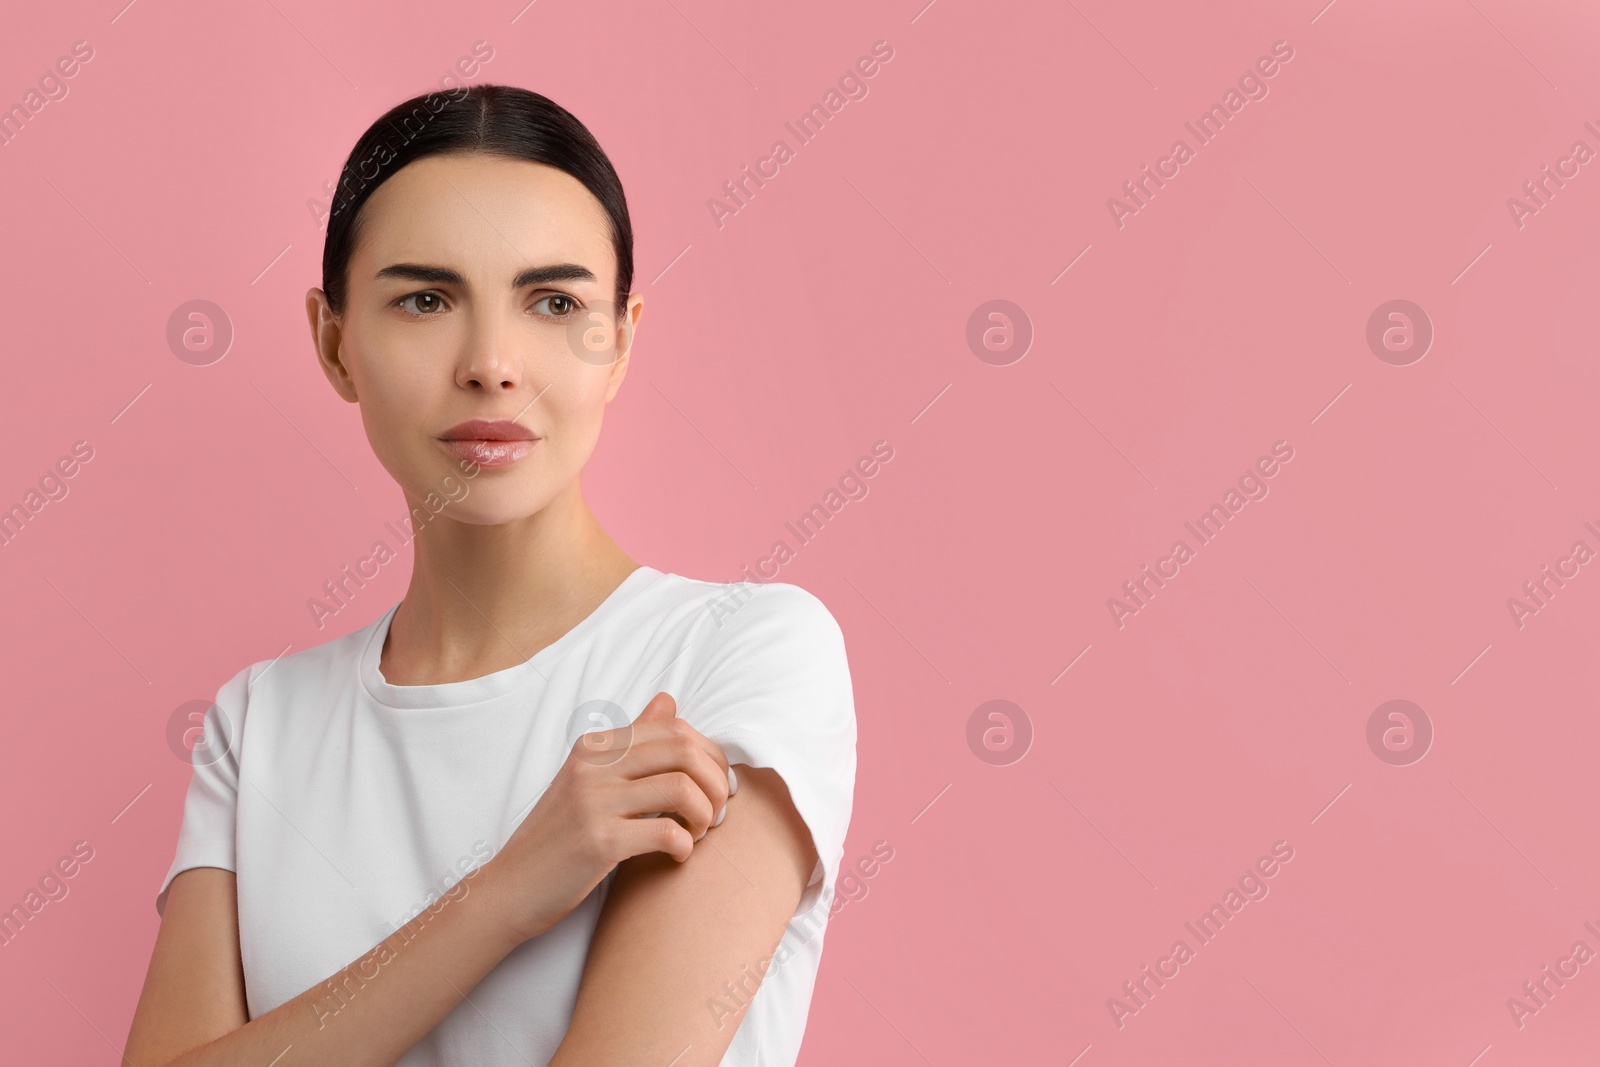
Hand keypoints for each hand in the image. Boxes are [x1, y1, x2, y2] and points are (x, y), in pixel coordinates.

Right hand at [486, 691, 734, 942]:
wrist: (510, 888)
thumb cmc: (557, 837)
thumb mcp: (588, 779)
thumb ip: (631, 741)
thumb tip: (668, 699)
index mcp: (594, 746)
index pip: (673, 728)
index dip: (710, 755)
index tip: (717, 784)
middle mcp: (593, 766)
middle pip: (684, 751)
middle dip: (716, 781)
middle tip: (719, 810)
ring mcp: (594, 801)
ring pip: (682, 789)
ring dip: (706, 815)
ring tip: (699, 833)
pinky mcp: (598, 842)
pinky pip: (667, 832)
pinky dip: (685, 845)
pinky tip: (678, 855)